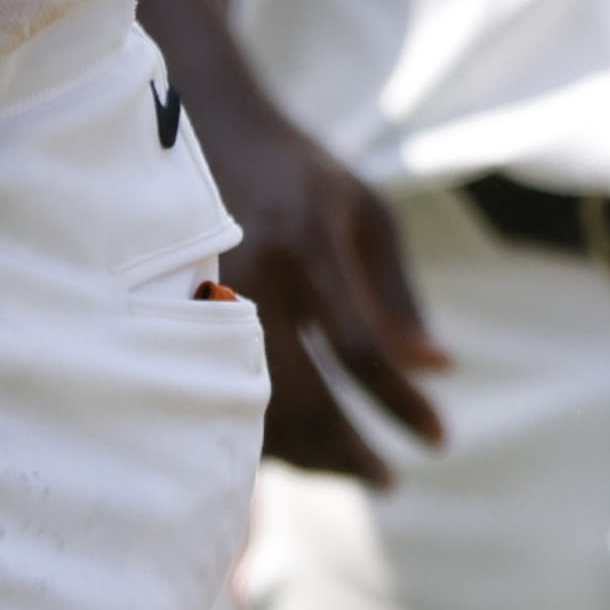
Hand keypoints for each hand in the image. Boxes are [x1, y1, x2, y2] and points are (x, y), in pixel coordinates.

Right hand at [185, 29, 444, 479]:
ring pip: (251, 410)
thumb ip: (399, 295)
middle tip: (389, 481)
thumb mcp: (366, 214)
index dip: (401, 405)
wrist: (200, 128)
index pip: (362, 349)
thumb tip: (434, 372)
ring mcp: (201, 300)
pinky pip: (217, 397)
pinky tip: (294, 446)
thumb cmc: (299, 175)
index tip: (437, 440)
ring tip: (348, 468)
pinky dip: (260, 433)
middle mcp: (251, 276)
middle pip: (301, 398)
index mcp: (308, 244)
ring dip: (304, 454)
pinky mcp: (172, 316)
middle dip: (349, 453)